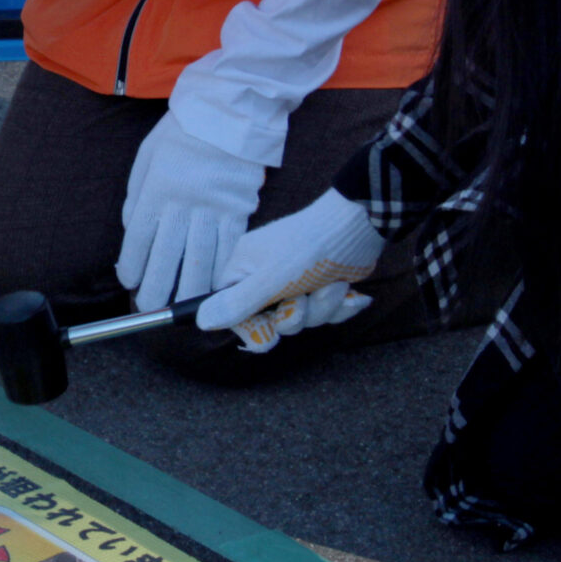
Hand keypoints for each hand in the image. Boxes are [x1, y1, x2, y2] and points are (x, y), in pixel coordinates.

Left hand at [115, 112, 264, 310]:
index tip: (129, 282)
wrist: (230, 111)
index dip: (132, 266)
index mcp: (156, 189)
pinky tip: (216, 289)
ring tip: (182, 311)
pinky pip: (230, 250)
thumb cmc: (182, 132)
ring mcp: (214, 209)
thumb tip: (130, 230)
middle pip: (167, 258)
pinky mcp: (240, 210)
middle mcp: (183, 204)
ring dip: (190, 290)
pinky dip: (222, 273)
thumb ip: (137, 196)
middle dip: (157, 289)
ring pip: (200, 261)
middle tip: (151, 309)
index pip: (138, 238)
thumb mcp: (147, 157)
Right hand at [193, 190, 383, 347]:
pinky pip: (324, 313)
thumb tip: (201, 321)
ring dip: (322, 308)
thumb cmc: (310, 248)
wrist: (359, 228)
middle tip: (303, 300)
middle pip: (270, 319)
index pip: (232, 307)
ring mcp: (295, 280)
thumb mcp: (271, 280)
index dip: (250, 325)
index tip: (267, 334)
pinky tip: (347, 290)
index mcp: (245, 266)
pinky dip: (338, 305)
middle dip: (295, 316)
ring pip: (302, 318)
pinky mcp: (320, 285)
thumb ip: (237, 304)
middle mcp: (266, 274)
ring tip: (332, 285)